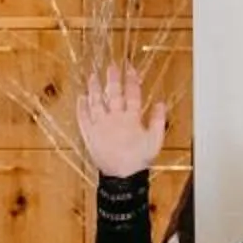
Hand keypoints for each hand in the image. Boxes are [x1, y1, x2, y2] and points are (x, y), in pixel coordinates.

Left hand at [75, 62, 168, 178]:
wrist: (121, 176)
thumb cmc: (139, 159)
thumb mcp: (156, 140)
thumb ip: (159, 120)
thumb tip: (161, 103)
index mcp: (132, 118)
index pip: (132, 94)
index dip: (132, 79)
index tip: (130, 68)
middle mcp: (115, 119)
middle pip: (113, 94)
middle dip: (113, 78)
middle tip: (111, 65)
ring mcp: (100, 125)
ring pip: (96, 102)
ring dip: (94, 88)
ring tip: (93, 76)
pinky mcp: (90, 134)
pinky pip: (83, 118)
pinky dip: (81, 107)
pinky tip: (81, 98)